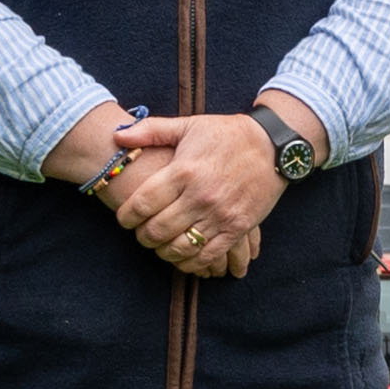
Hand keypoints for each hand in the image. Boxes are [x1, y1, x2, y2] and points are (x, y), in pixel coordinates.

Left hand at [111, 113, 281, 277]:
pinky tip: (183, 257)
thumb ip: (150, 130)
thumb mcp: (188, 125)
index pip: (143, 204)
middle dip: (142, 237)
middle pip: (157, 230)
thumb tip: (116, 135)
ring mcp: (220, 215)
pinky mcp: (238, 228)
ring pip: (179, 247)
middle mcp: (200, 196)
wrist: (273, 145)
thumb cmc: (226, 134)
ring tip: (160, 245)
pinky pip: (208, 256)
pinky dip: (190, 263)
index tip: (124, 219)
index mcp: (183, 171)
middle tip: (141, 233)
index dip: (127, 217)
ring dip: (163, 252)